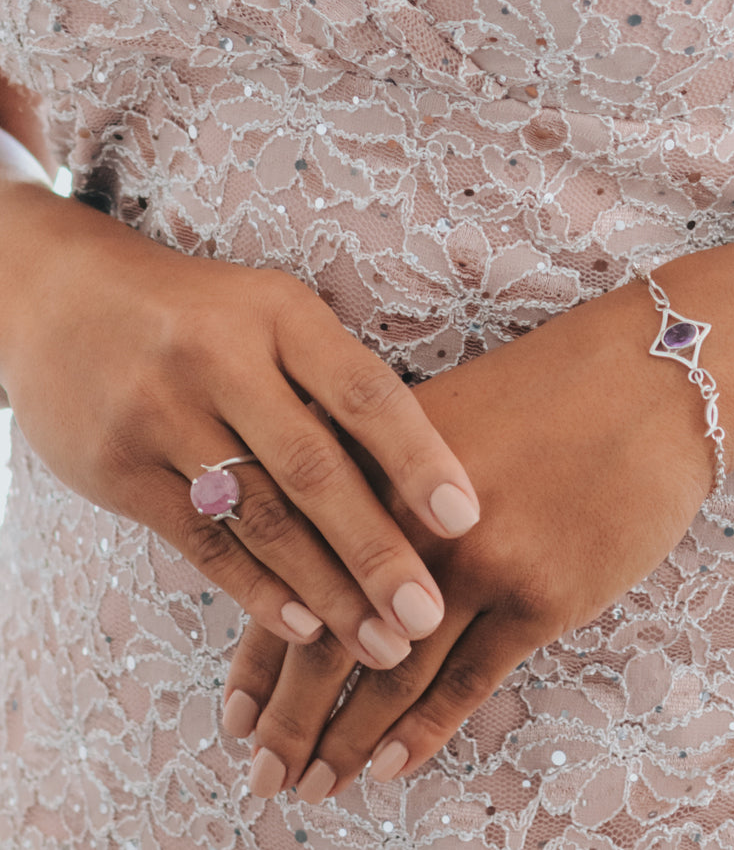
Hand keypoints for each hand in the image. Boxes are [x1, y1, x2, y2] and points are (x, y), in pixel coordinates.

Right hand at [0, 181, 480, 668]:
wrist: (65, 295)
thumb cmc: (201, 314)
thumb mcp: (271, 315)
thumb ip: (332, 383)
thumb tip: (415, 480)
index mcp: (279, 314)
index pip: (363, 393)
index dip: (419, 458)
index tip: (464, 520)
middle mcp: (220, 359)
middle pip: (313, 470)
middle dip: (375, 553)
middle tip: (424, 618)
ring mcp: (161, 414)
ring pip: (259, 518)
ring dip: (325, 590)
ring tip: (379, 642)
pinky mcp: (117, 467)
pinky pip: (201, 541)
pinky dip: (256, 590)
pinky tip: (302, 627)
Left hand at [224, 277, 733, 797]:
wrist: (651, 378)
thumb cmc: (544, 393)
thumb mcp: (437, 420)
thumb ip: (378, 485)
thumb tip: (334, 568)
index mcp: (372, 467)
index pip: (290, 580)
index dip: (258, 656)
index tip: (235, 715)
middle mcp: (409, 521)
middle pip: (328, 638)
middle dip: (290, 717)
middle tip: (266, 775)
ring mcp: (477, 563)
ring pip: (393, 674)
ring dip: (345, 739)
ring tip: (313, 786)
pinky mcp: (543, 597)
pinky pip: (469, 681)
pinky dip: (422, 731)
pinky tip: (388, 767)